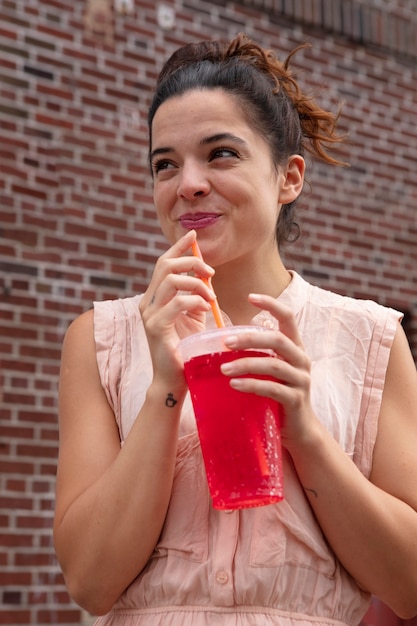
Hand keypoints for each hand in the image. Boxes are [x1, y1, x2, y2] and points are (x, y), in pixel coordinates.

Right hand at [139, 230, 215, 387]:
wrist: (175, 379)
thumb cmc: (186, 349)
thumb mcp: (193, 316)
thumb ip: (195, 296)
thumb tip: (205, 277)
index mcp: (154, 297)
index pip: (163, 263)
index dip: (178, 246)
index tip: (194, 234)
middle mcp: (147, 302)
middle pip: (165, 265)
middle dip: (191, 261)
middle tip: (210, 272)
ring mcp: (149, 314)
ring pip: (171, 280)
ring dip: (196, 283)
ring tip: (210, 296)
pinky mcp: (156, 327)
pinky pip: (177, 302)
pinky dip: (195, 300)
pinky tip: (206, 308)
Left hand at [219, 293, 316, 451]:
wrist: (298, 430)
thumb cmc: (277, 395)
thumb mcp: (270, 370)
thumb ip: (257, 354)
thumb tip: (224, 338)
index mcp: (295, 347)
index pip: (287, 317)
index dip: (271, 304)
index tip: (250, 296)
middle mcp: (301, 360)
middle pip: (277, 339)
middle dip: (250, 338)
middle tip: (225, 341)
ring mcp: (301, 380)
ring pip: (274, 365)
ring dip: (246, 364)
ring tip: (223, 368)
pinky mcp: (296, 400)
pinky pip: (273, 389)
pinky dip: (252, 385)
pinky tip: (235, 385)